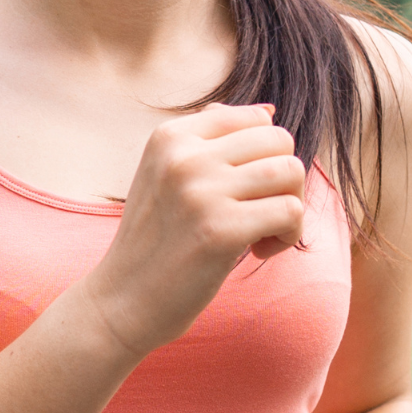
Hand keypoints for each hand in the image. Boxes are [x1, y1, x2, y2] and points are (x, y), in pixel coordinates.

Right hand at [82, 103, 306, 356]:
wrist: (121, 301)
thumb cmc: (154, 242)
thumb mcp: (165, 176)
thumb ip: (208, 140)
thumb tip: (268, 111)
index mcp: (169, 136)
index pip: (254, 118)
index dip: (263, 156)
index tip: (244, 191)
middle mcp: (184, 156)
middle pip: (279, 141)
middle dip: (284, 180)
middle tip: (261, 214)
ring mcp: (201, 192)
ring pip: (290, 172)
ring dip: (290, 206)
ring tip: (263, 232)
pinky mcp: (221, 230)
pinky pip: (290, 212)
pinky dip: (288, 235)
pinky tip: (259, 252)